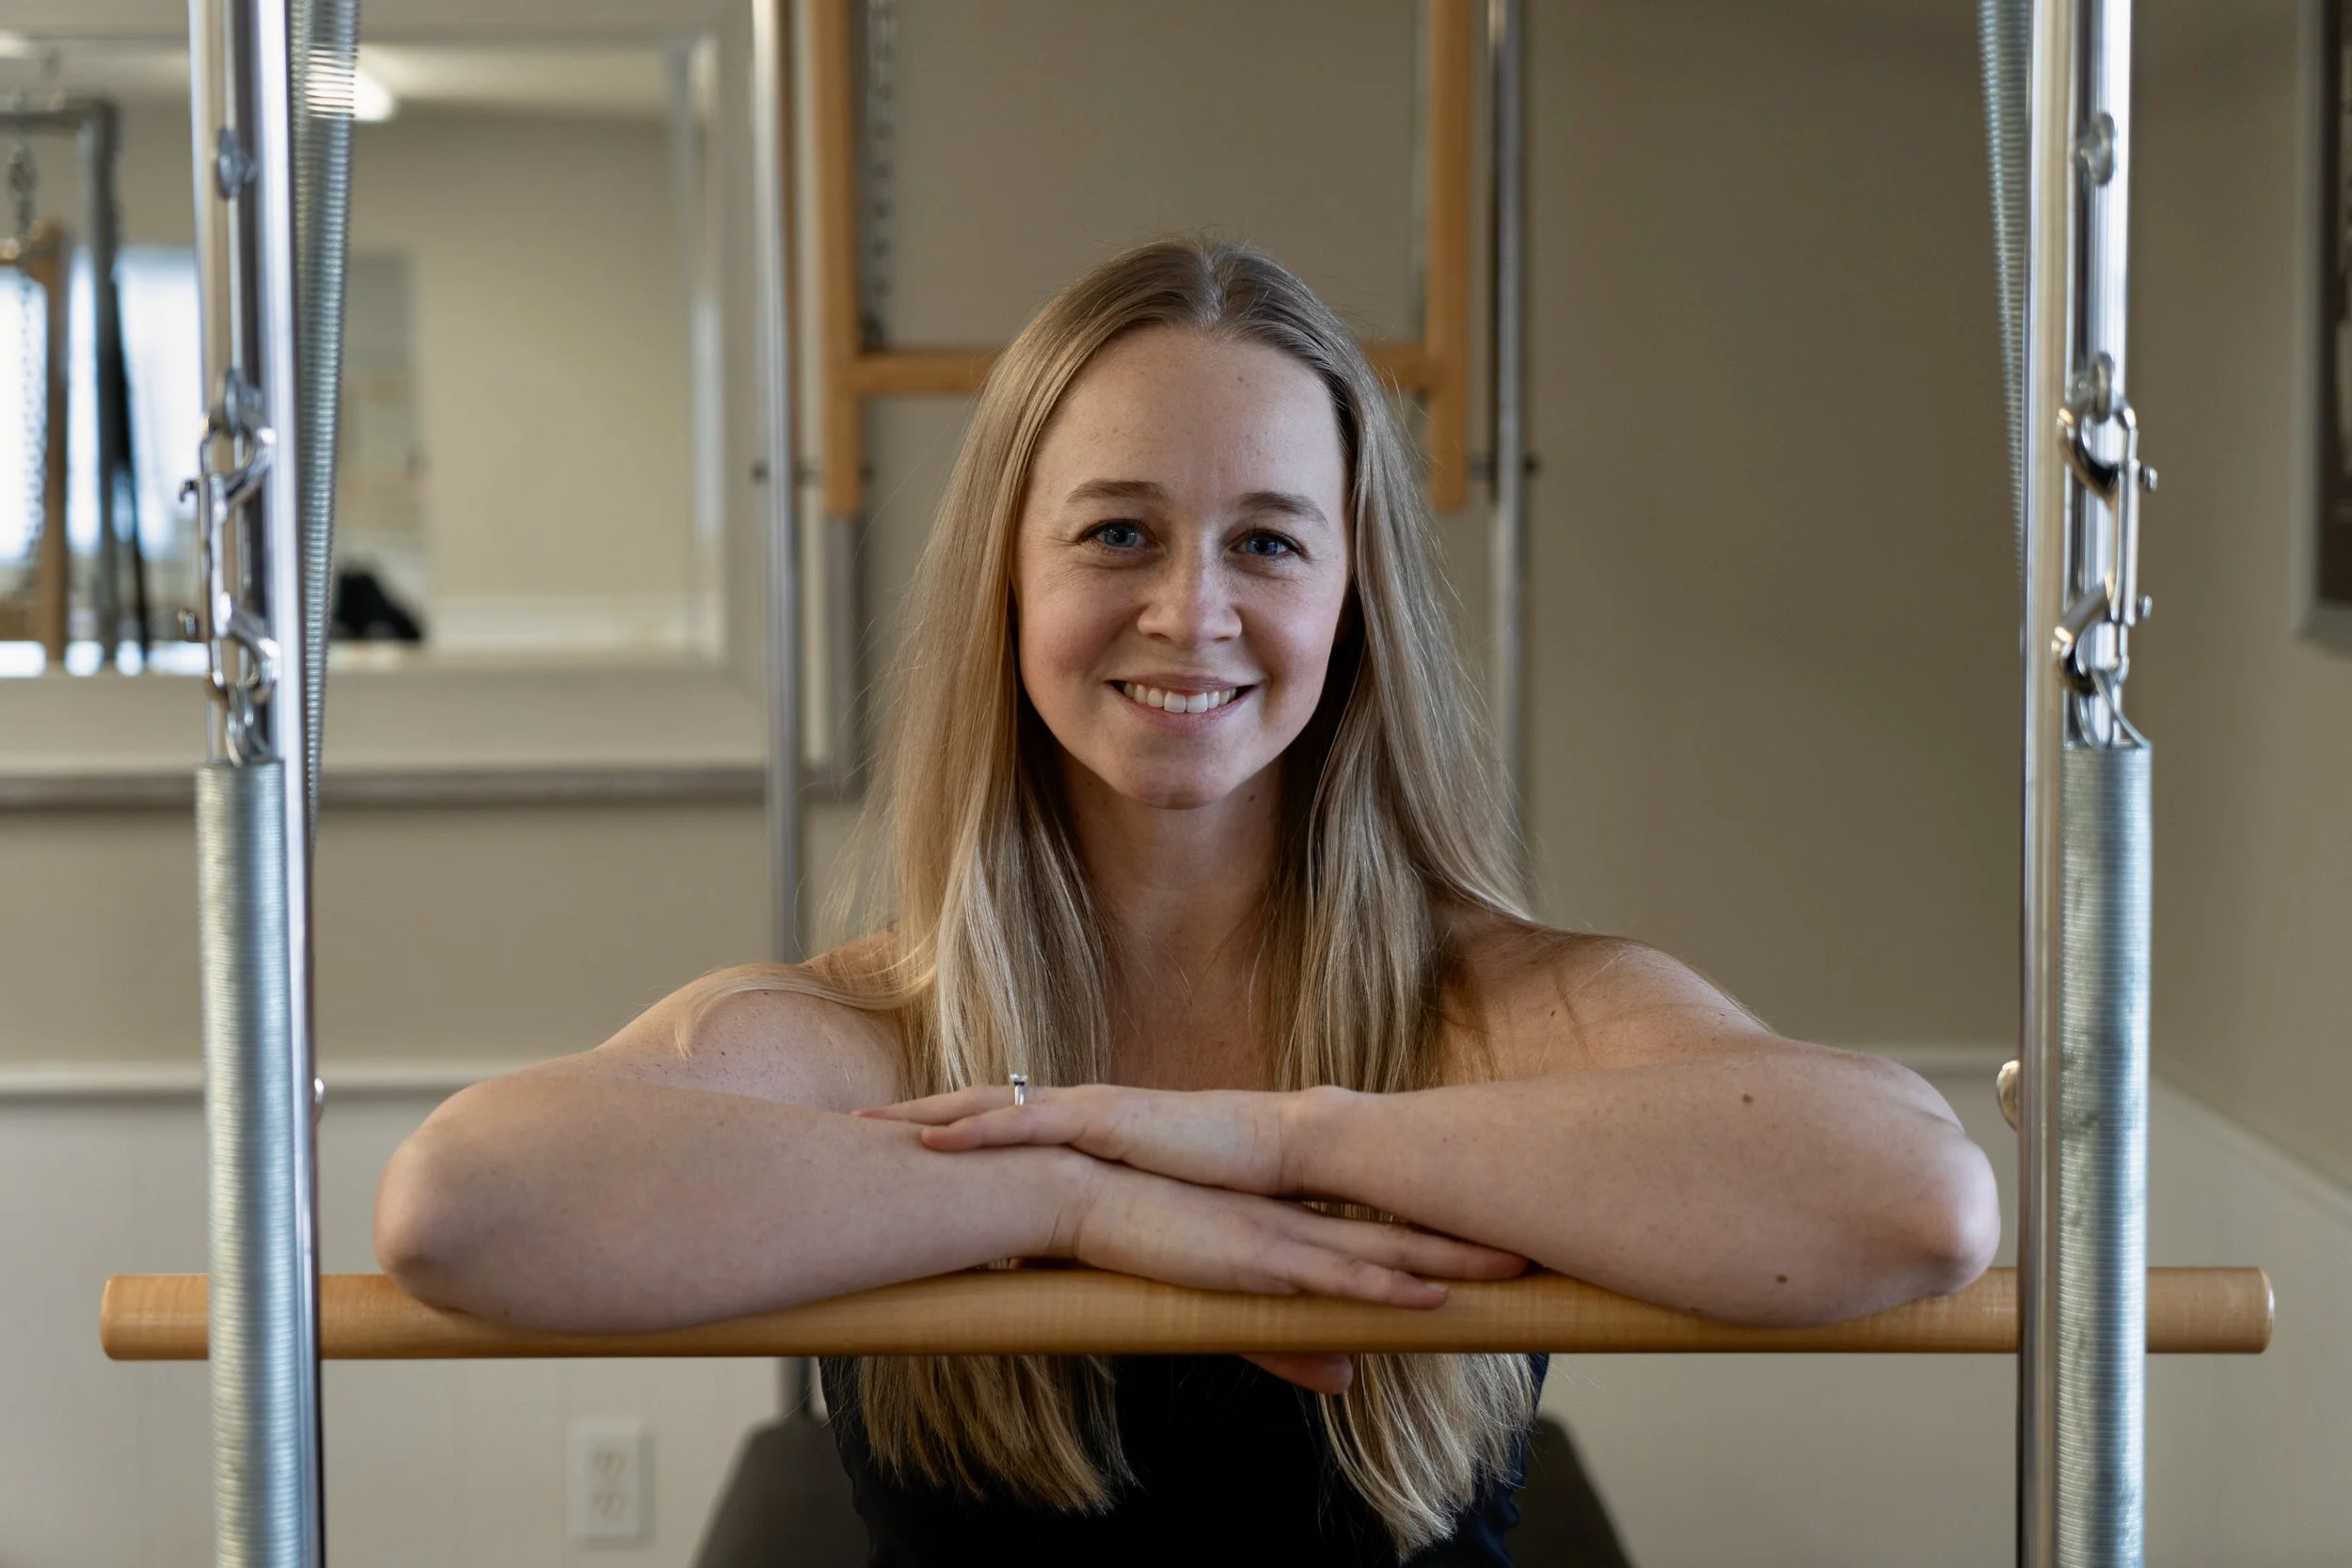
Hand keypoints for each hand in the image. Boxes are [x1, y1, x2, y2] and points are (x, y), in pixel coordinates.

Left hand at [861, 1082, 1313, 1195]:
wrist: (1281, 1150)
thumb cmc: (1225, 1182)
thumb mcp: (1143, 1210)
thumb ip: (1098, 1230)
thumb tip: (1049, 1266)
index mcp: (1085, 1131)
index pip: (1002, 1127)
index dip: (948, 1134)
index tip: (893, 1143)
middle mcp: (1077, 1112)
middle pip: (978, 1109)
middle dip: (915, 1116)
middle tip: (854, 1127)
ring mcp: (1088, 1110)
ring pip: (987, 1107)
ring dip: (926, 1116)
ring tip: (869, 1128)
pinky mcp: (1105, 1119)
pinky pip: (1027, 1121)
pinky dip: (975, 1129)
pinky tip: (932, 1141)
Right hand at [1056, 1168, 1515, 1392]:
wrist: (1078, 1199)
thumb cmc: (1140, 1246)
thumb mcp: (1225, 1310)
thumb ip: (1288, 1348)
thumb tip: (1347, 1381)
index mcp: (1292, 1228)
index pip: (1382, 1235)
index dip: (1440, 1243)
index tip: (1493, 1247)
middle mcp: (1297, 1224)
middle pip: (1402, 1237)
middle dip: (1468, 1248)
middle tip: (1532, 1251)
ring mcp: (1281, 1236)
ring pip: (1383, 1252)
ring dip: (1448, 1262)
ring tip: (1510, 1266)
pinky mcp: (1255, 1256)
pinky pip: (1331, 1275)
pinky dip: (1383, 1287)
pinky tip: (1427, 1295)